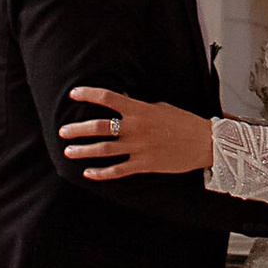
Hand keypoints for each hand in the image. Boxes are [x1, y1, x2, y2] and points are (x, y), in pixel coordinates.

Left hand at [62, 84, 213, 179]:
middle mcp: (135, 128)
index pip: (107, 98)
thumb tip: (122, 103)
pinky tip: (89, 173)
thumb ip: (139, 107)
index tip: (73, 94)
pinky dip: (100, 173)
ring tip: (68, 151)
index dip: (87, 94)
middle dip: (77, 130)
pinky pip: (117, 170)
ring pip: (103, 150)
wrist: (204, 143)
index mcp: (139, 110)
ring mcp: (138, 148)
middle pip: (98, 127)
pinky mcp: (143, 165)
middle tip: (63, 131)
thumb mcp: (160, 107)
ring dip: (83, 151)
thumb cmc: (184, 122)